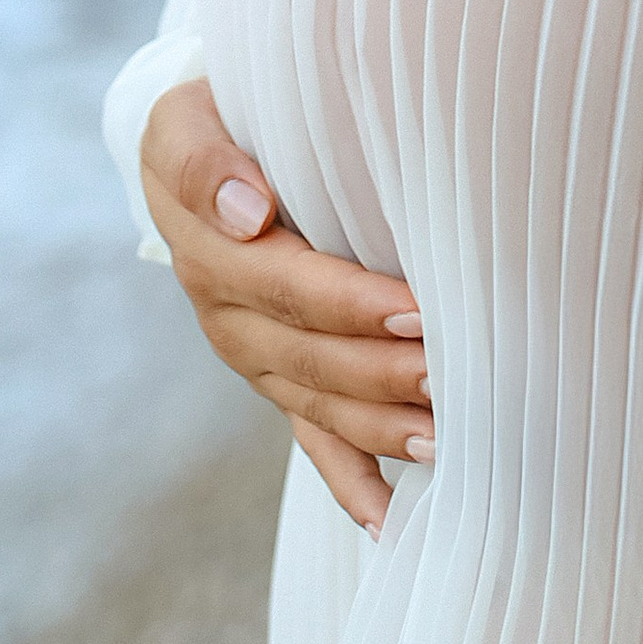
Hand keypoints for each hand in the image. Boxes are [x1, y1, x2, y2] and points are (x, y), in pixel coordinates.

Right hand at [140, 79, 430, 534]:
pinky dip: (351, 484)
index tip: (415, 312)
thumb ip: (208, 162)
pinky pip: (311, 440)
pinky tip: (391, 523)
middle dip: (385, 371)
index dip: (351, 305)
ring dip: (382, 426)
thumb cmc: (215, 120)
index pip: (289, 285)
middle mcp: (227, 314)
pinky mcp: (274, 378)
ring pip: (319, 405)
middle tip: (454, 376)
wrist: (197, 153)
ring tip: (448, 438)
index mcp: (210, 250)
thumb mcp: (187, 122)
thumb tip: (249, 211)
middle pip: (312, 355)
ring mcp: (252, 355)